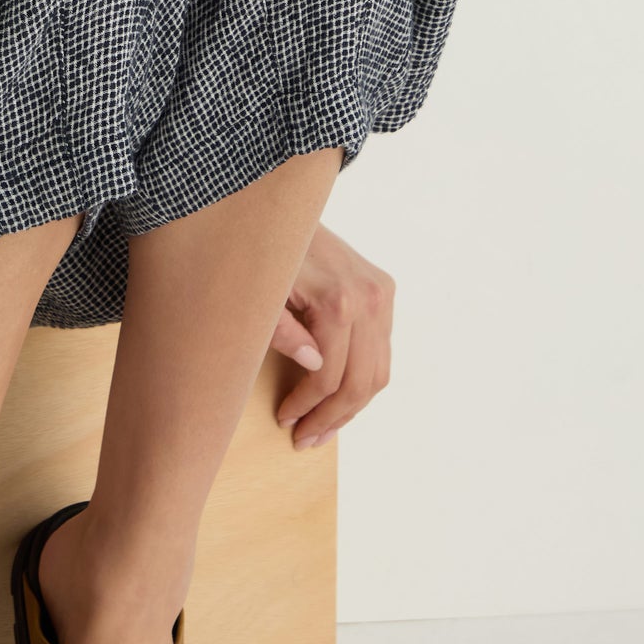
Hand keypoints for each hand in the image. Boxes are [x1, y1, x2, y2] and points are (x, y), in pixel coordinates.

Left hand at [270, 222, 394, 448]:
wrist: (280, 205)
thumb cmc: (262, 251)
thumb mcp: (259, 295)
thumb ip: (281, 333)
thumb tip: (313, 367)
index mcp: (338, 300)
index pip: (329, 376)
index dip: (306, 406)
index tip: (285, 420)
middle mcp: (369, 297)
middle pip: (361, 382)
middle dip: (332, 417)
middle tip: (305, 439)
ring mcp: (381, 293)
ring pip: (378, 371)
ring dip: (352, 407)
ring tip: (323, 429)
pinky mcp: (384, 289)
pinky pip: (382, 350)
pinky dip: (364, 379)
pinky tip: (340, 397)